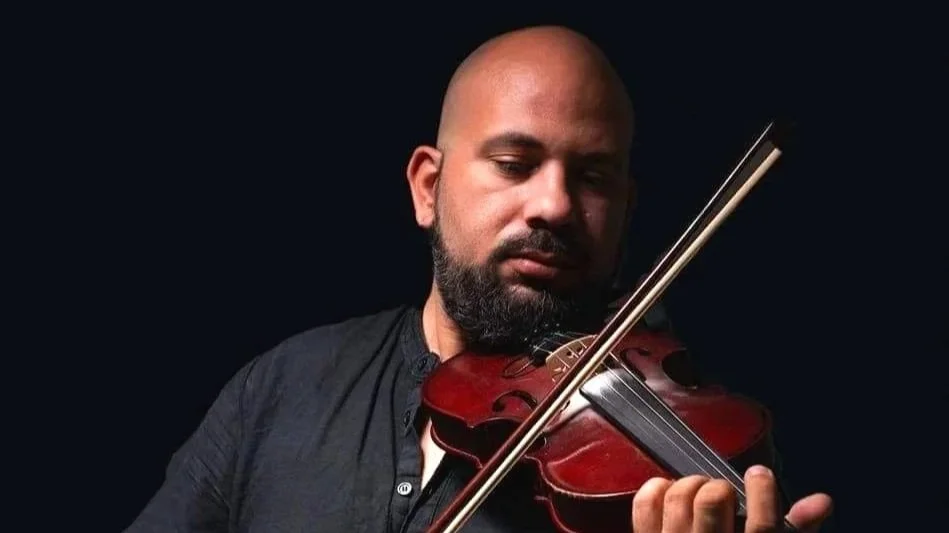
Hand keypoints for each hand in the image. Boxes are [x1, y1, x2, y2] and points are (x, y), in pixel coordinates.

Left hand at [630, 465, 832, 531]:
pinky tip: (668, 491)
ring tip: (699, 490)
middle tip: (723, 491)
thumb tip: (822, 501)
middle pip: (712, 501)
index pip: (761, 527)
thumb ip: (798, 531)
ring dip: (690, 484)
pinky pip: (646, 506)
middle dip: (719, 486)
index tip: (759, 473)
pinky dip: (656, 489)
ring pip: (678, 498)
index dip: (762, 491)